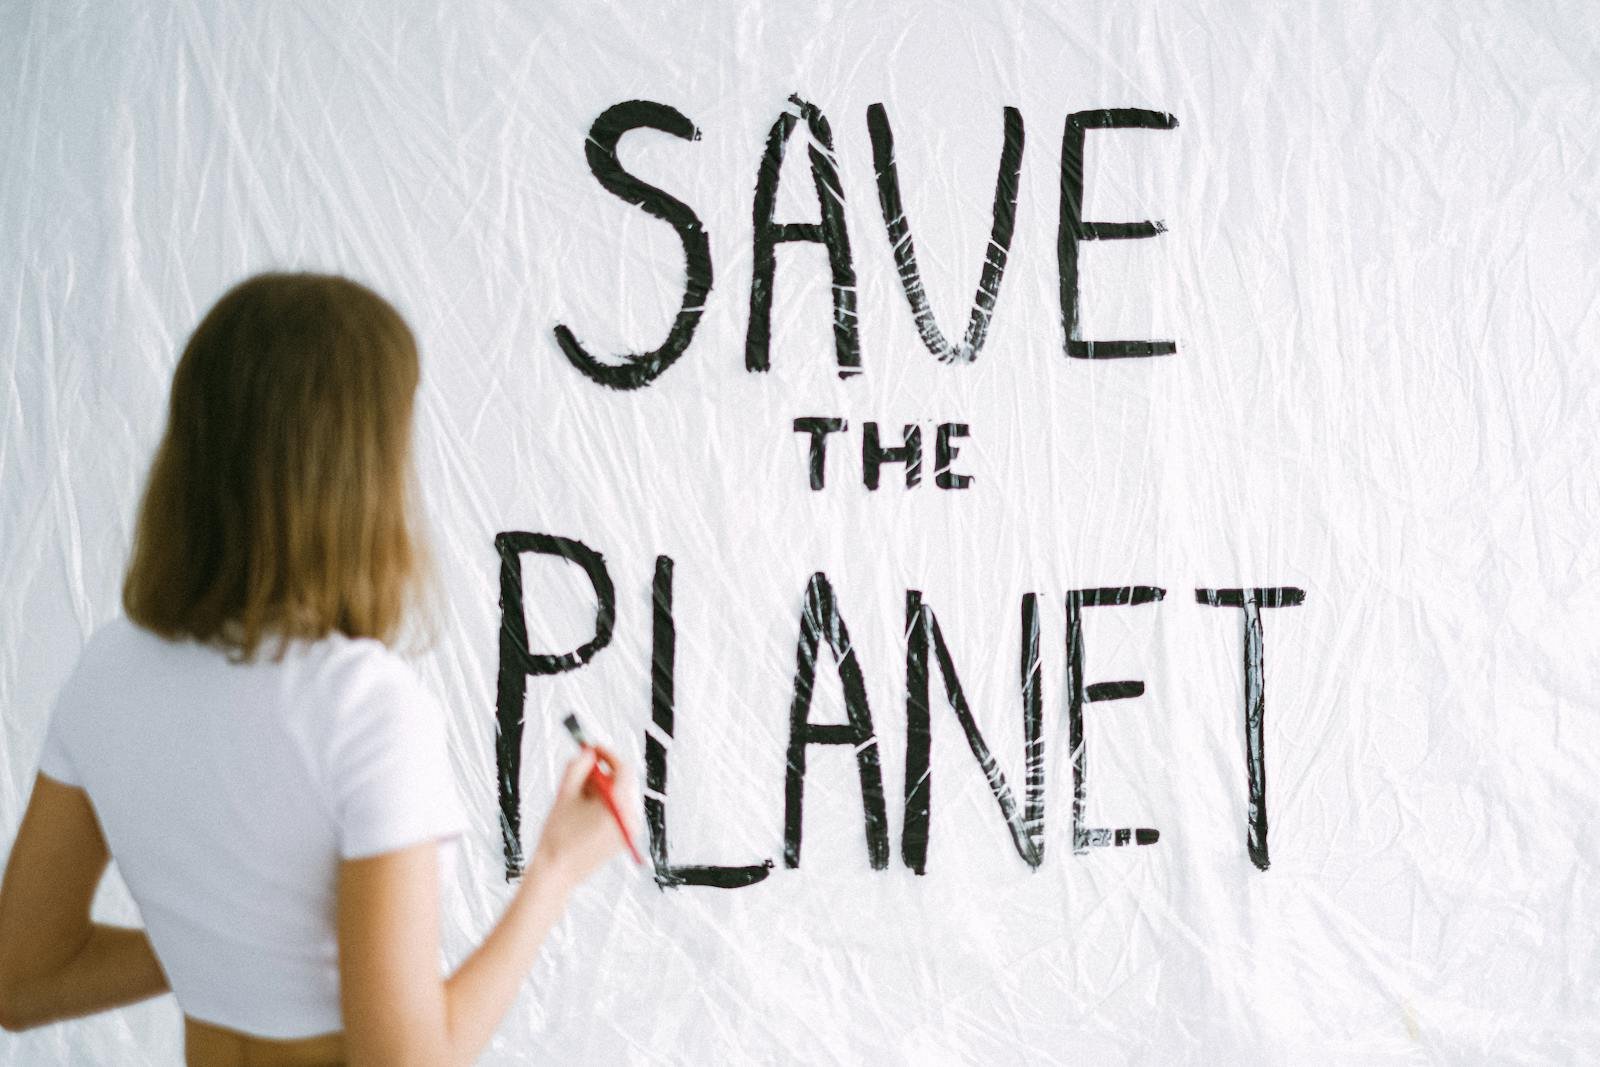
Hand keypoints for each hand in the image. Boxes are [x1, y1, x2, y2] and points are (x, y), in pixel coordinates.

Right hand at [529, 745, 639, 889]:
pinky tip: (582, 813)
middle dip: (602, 774)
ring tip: (577, 797)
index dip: (607, 755)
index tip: (592, 748)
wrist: (556, 875)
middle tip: (580, 772)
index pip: (623, 769)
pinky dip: (604, 806)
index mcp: (620, 805)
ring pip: (620, 798)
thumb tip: (588, 752)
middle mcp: (632, 818)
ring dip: (601, 791)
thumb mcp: (565, 794)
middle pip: (623, 783)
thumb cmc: (558, 835)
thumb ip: (578, 767)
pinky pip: (619, 813)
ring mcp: (630, 832)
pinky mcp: (624, 841)